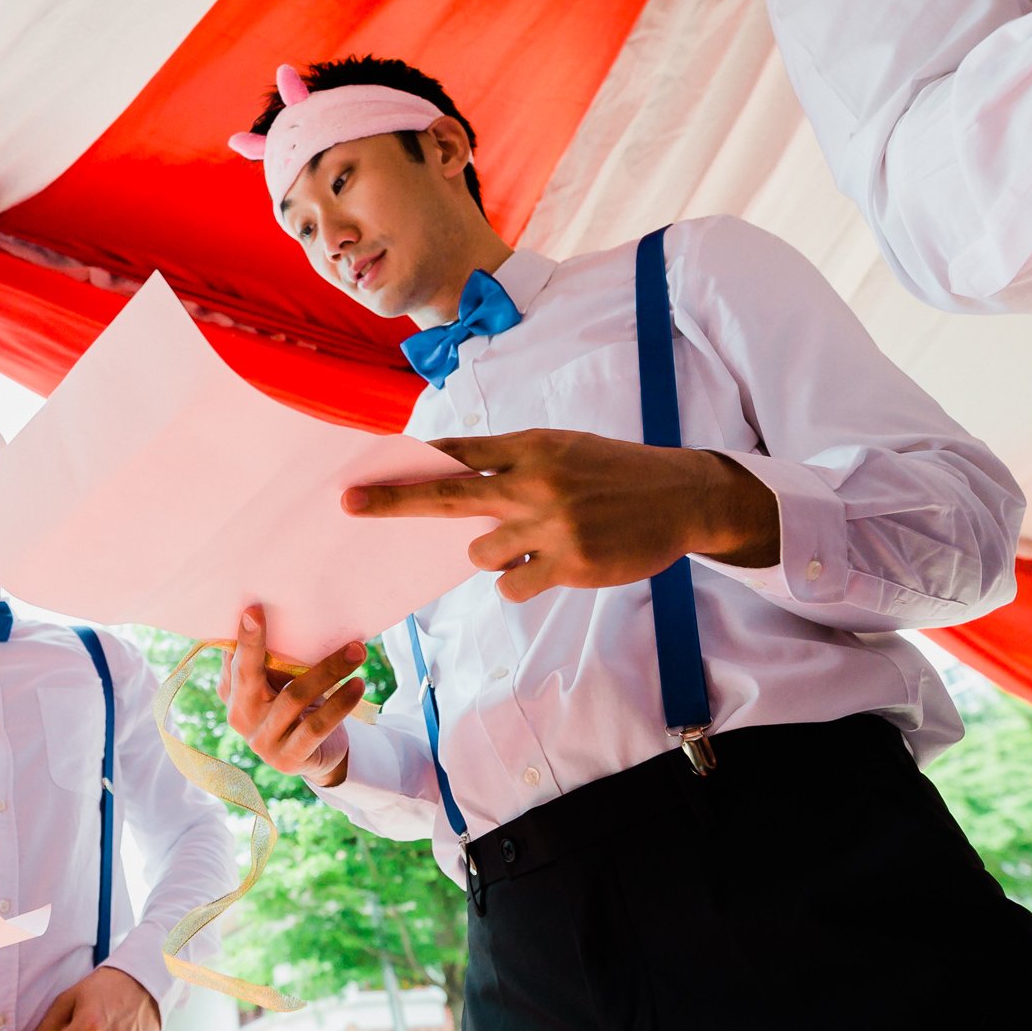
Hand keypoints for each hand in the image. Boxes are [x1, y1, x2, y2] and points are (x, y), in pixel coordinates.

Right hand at [218, 606, 364, 787]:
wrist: (316, 753)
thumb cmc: (295, 703)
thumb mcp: (279, 680)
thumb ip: (272, 657)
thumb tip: (288, 611)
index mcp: (231, 691)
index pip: (233, 660)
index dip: (243, 637)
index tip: (253, 609)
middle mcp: (238, 716)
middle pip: (250, 675)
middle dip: (265, 644)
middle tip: (291, 616)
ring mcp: (261, 742)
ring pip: (293, 697)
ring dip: (329, 670)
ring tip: (357, 651)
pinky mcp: (287, 759)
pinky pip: (316, 727)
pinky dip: (339, 704)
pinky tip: (359, 685)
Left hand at [344, 430, 777, 600]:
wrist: (681, 495)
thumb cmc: (614, 471)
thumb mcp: (563, 448)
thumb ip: (511, 460)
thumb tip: (451, 476)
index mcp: (531, 447)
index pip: (458, 451)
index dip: (412, 462)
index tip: (367, 468)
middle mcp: (535, 482)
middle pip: (449, 494)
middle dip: (394, 501)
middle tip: (350, 504)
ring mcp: (551, 525)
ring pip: (480, 552)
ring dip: (494, 553)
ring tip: (536, 540)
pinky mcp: (569, 564)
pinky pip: (512, 584)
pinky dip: (517, 580)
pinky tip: (547, 567)